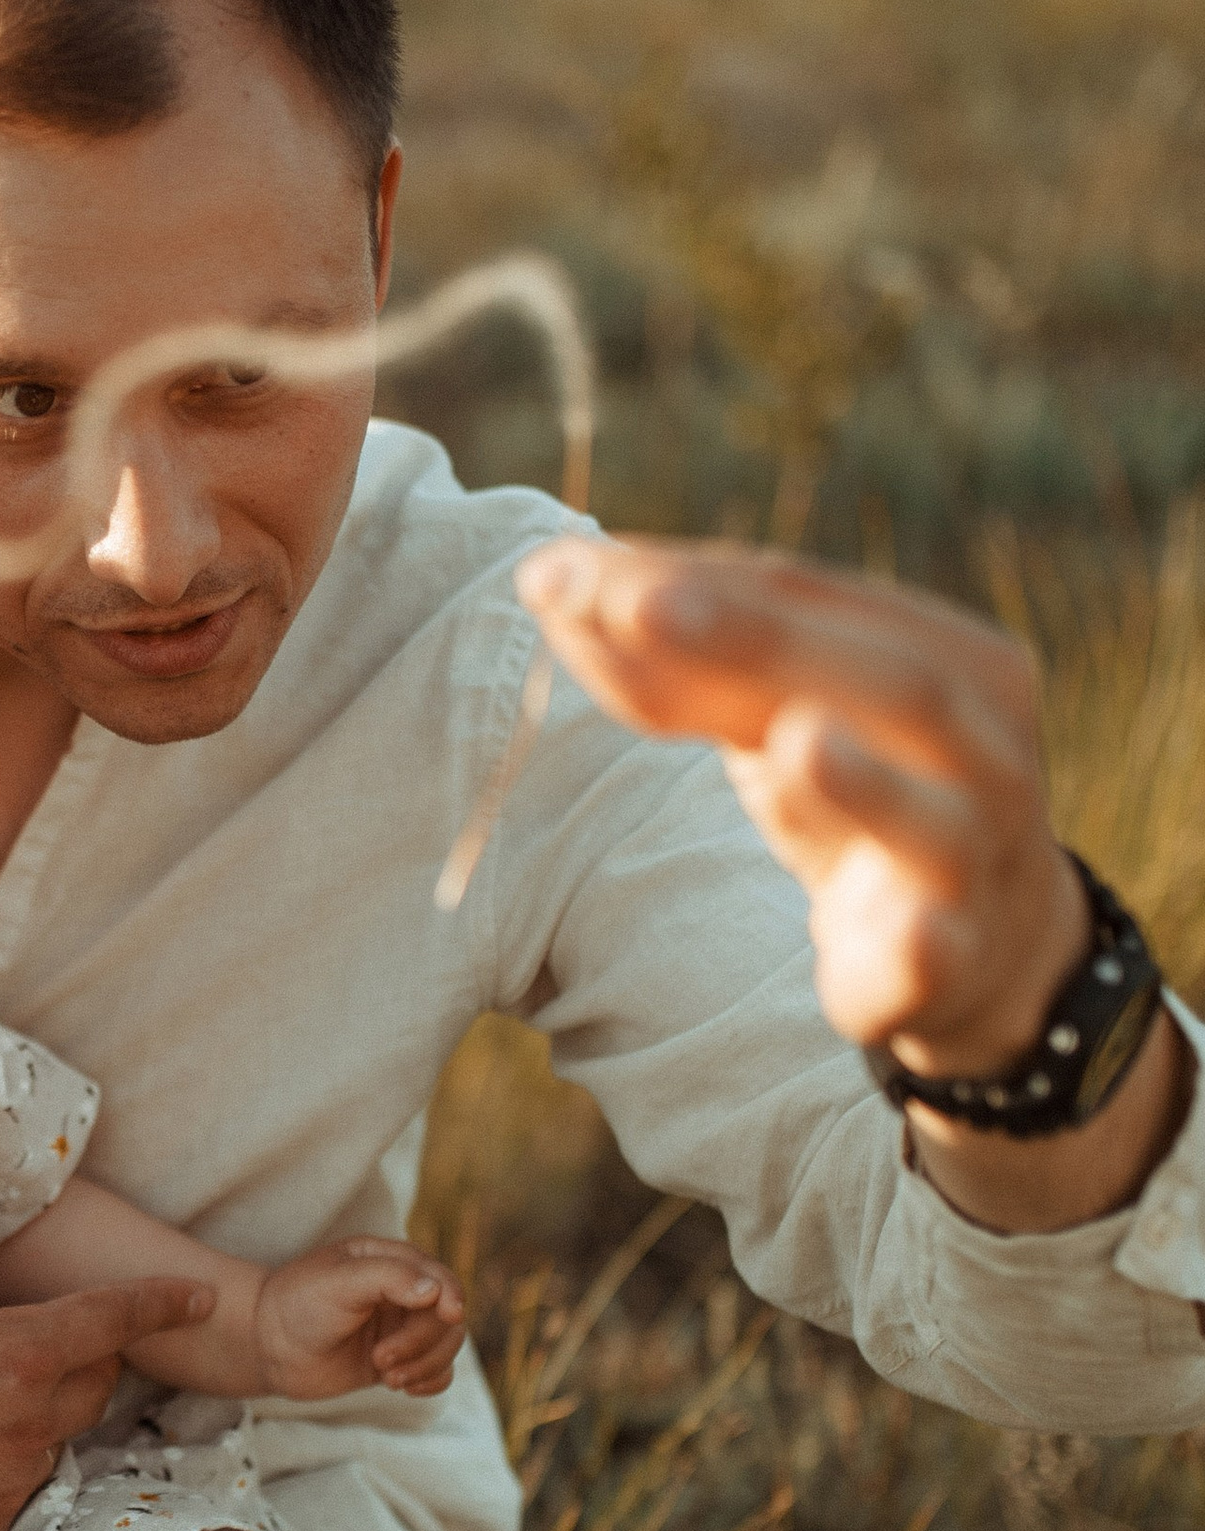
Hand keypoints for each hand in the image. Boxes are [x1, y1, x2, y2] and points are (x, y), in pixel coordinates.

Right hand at [0, 1186, 211, 1530]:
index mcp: (16, 1353)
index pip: (113, 1320)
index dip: (160, 1302)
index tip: (199, 1297)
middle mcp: (28, 1427)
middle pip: (94, 1388)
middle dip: (86, 1362)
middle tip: (41, 1345)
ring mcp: (5, 1490)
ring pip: (48, 1448)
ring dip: (32, 1423)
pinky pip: (5, 1502)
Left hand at [253, 1237, 466, 1400]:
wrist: (267, 1347)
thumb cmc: (297, 1304)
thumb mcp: (339, 1282)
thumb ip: (388, 1278)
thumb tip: (435, 1289)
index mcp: (390, 1260)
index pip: (440, 1276)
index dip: (450, 1296)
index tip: (448, 1315)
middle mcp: (402, 1292)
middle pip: (446, 1318)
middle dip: (421, 1343)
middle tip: (382, 1360)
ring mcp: (400, 1327)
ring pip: (445, 1346)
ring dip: (426, 1365)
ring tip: (389, 1378)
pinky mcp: (397, 1359)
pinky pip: (436, 1371)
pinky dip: (431, 1381)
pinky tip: (405, 1388)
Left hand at [515, 535, 1183, 1232]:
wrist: (971, 942)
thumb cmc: (850, 799)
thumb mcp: (768, 721)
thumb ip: (679, 666)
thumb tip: (552, 579)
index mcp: (940, 654)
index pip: (806, 594)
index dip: (685, 576)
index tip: (561, 570)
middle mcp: (978, 744)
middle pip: (882, 679)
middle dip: (754, 638)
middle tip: (640, 604)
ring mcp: (973, 855)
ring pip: (931, 815)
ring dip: (863, 782)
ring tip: (794, 741)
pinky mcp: (952, 960)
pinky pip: (942, 950)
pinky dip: (923, 941)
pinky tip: (905, 935)